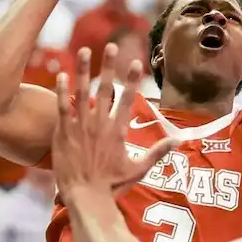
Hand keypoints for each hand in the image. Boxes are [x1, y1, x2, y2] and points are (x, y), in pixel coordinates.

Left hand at [52, 47, 173, 199]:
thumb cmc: (111, 186)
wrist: (85, 197)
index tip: (137, 61)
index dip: (133, 79)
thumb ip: (158, 152)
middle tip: (112, 45)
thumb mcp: (139, 169)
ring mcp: (81, 127)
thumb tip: (180, 141)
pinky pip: (62, 106)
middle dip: (110, 65)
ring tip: (84, 50)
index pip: (128, 99)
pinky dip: (62, 90)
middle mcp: (100, 124)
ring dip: (84, 70)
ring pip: (83, 92)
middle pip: (106, 88)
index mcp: (118, 131)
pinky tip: (62, 74)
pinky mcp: (63, 132)